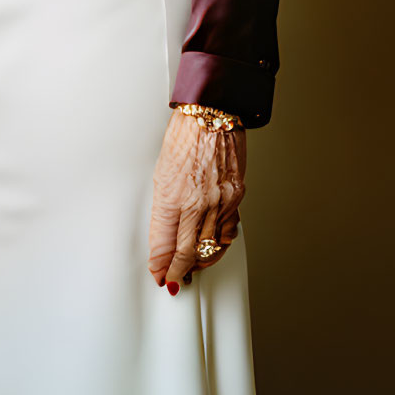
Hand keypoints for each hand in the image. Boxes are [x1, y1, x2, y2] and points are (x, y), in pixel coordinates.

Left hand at [148, 109, 245, 289]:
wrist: (212, 115)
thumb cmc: (184, 136)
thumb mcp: (162, 172)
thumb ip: (164, 208)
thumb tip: (164, 234)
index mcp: (172, 196)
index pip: (164, 244)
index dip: (160, 264)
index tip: (158, 273)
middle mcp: (197, 203)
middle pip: (186, 253)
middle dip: (177, 271)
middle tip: (172, 279)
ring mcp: (219, 202)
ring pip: (209, 248)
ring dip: (199, 264)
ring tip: (190, 269)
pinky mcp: (236, 198)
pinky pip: (229, 232)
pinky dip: (219, 246)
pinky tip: (212, 249)